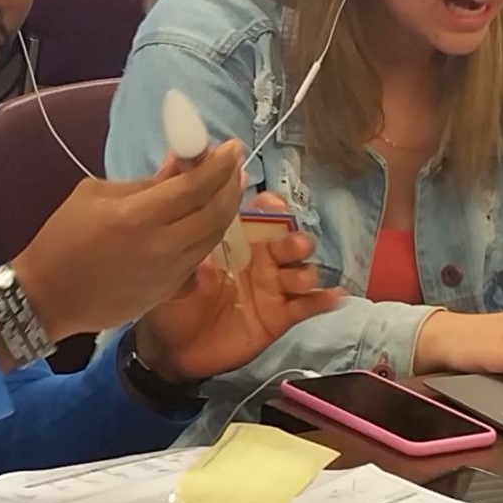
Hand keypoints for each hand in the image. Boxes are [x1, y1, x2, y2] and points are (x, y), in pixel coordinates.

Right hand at [8, 141, 244, 341]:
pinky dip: (210, 232)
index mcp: (136, 217)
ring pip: (214, 236)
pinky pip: (201, 256)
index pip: (196, 186)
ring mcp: (169, 273)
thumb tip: (182, 162)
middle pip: (215, 212)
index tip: (231, 146)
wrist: (47, 297)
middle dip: (231, 183)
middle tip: (233, 163)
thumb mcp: (96, 194)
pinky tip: (208, 217)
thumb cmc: (62, 238)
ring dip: (226, 208)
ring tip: (227, 185)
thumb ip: (146, 181)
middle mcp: (161, 246)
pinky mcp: (169, 291)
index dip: (219, 164)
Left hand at [132, 193, 341, 382]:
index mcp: (239, 238)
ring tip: (298, 277)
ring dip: (305, 269)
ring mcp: (273, 287)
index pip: (263, 213)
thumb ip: (180, 204)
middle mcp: (262, 258)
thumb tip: (179, 155)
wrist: (169, 347)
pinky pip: (306, 306)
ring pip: (303, 270)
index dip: (271, 207)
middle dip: (295, 238)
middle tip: (288, 245)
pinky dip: (323, 300)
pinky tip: (333, 297)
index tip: (270, 204)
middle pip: (290, 239)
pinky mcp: (280, 316)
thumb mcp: (171, 250)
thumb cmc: (172, 295)